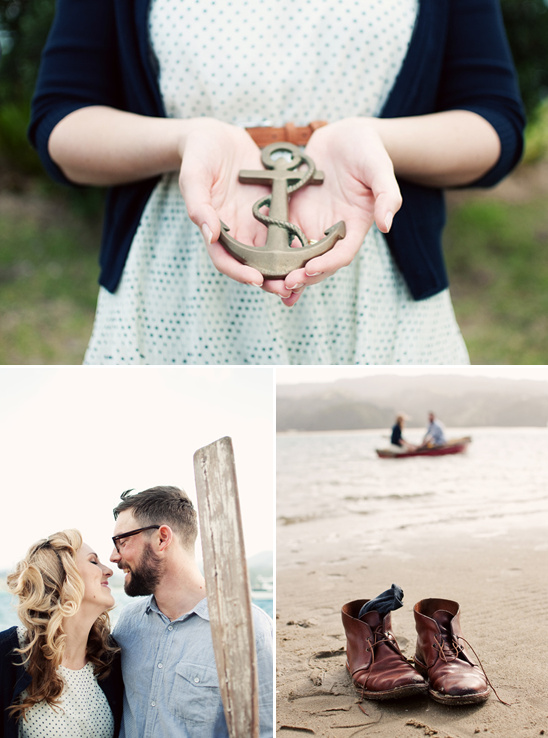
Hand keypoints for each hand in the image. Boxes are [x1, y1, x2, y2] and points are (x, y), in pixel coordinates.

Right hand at [179, 119, 293, 297]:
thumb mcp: (194, 175)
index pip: (225, 260)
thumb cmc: (199, 154)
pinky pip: (287, 230)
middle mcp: (236, 232)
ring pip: (273, 253)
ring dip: (288, 267)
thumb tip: (210, 235)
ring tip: (305, 276)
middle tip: (287, 290)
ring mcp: (255, 223)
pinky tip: (316, 247)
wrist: (218, 136)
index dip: (239, 273)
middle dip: (270, 279)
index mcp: (215, 229)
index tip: (256, 280)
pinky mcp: (272, 211)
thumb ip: (199, 205)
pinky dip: (299, 242)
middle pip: (252, 264)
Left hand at [278, 118, 402, 305]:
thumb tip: (386, 225)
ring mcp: (311, 223)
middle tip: (285, 285)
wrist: (346, 135)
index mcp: (353, 226)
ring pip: (296, 256)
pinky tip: (254, 260)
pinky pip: (280, 235)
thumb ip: (387, 196)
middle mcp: (331, 231)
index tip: (311, 270)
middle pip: (316, 262)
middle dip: (302, 276)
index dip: (327, 265)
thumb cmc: (367, 150)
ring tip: (268, 283)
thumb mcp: (380, 169)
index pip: (341, 254)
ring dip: (283, 271)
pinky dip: (269, 250)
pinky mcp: (293, 213)